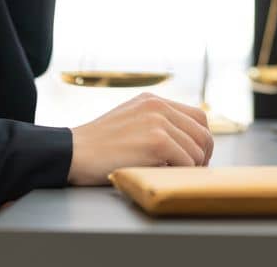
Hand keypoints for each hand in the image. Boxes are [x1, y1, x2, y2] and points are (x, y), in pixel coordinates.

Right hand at [67, 93, 214, 185]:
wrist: (73, 152)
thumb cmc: (97, 145)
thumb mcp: (128, 120)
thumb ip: (153, 123)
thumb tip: (182, 141)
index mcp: (153, 100)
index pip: (197, 116)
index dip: (201, 139)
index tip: (196, 156)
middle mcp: (158, 106)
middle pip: (203, 131)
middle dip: (203, 154)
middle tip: (195, 170)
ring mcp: (158, 122)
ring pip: (197, 149)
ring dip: (191, 167)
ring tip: (176, 175)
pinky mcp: (156, 141)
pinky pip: (186, 161)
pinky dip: (182, 172)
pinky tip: (166, 175)